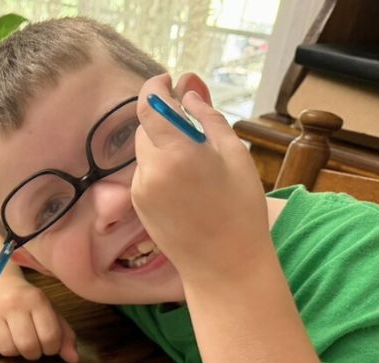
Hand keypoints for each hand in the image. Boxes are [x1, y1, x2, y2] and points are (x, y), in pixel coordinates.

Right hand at [0, 279, 77, 362]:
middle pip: (28, 346)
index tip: (48, 344)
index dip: (52, 348)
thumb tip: (73, 359)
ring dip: (15, 351)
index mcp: (36, 299)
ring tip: (16, 339)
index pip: (50, 337)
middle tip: (32, 345)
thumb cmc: (28, 304)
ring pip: (8, 350)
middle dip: (33, 353)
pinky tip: (1, 336)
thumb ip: (64, 336)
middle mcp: (13, 303)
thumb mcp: (50, 313)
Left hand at [131, 74, 274, 287]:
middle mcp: (150, 170)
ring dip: (163, 145)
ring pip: (145, 151)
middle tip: (194, 126)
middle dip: (165, 121)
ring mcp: (140, 189)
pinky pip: (145, 173)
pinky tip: (186, 186)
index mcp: (176, 153)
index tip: (167, 81)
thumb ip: (207, 118)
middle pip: (147, 128)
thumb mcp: (234, 155)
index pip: (150, 105)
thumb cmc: (240, 209)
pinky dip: (160, 167)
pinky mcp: (138, 204)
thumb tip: (188, 92)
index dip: (155, 88)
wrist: (224, 265)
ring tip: (196, 164)